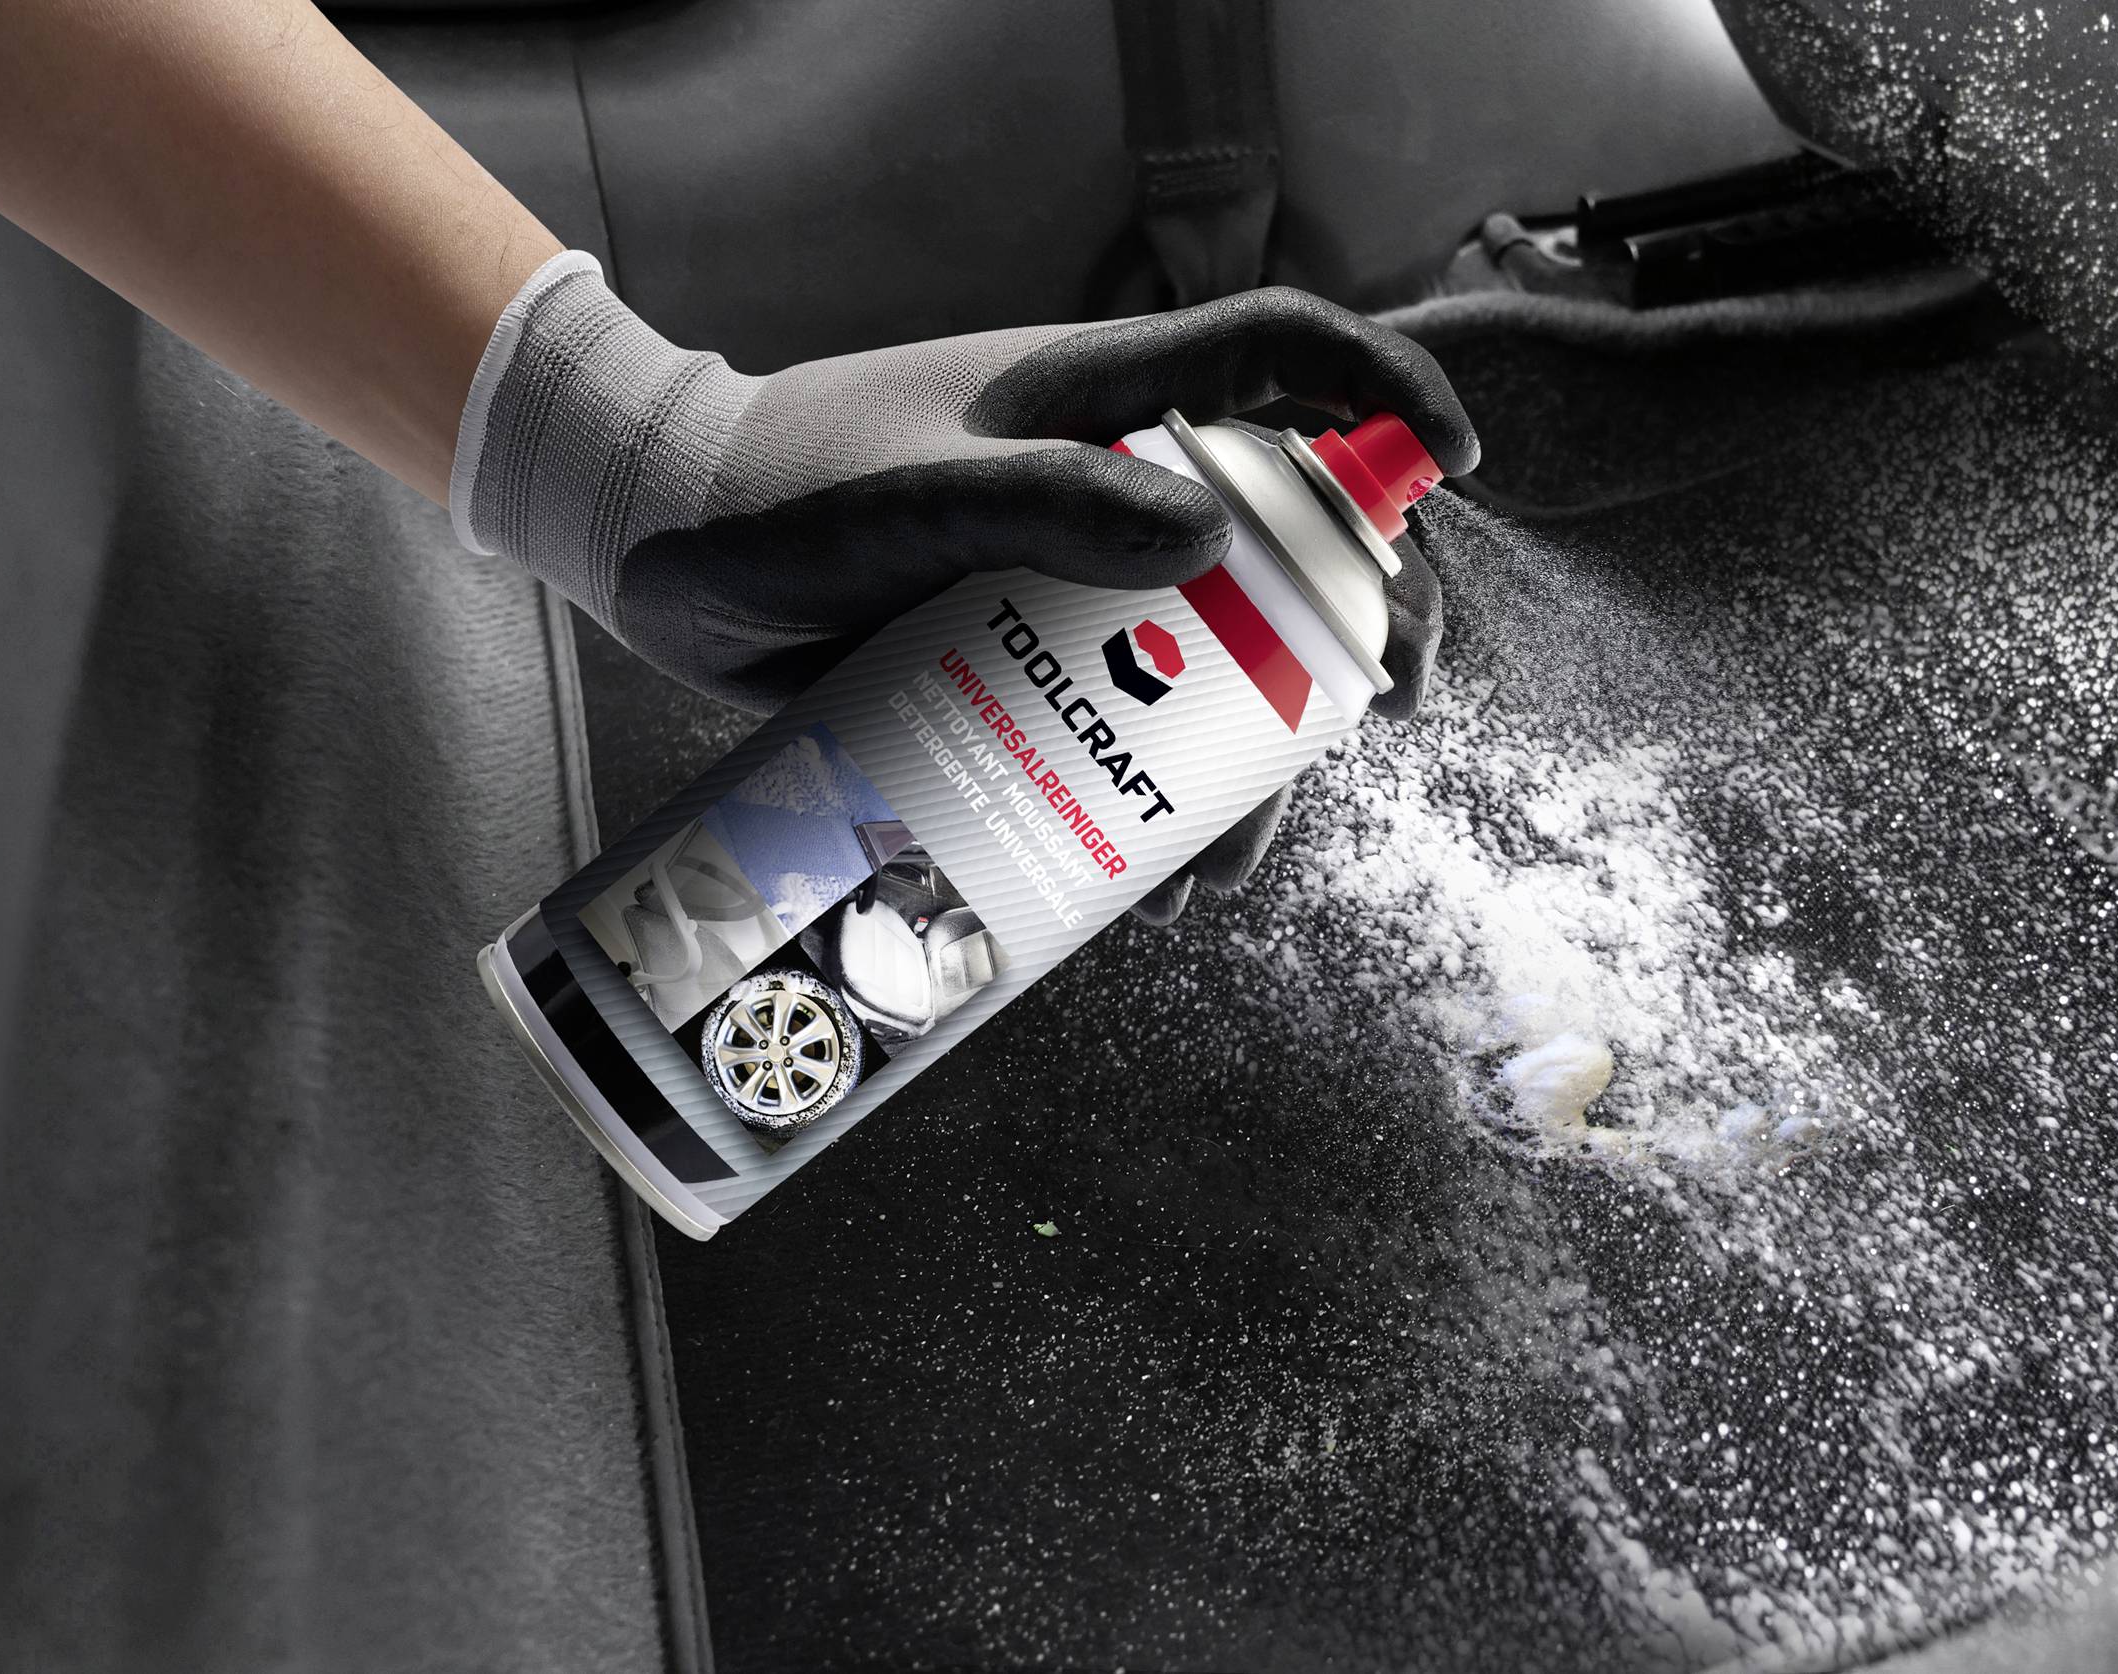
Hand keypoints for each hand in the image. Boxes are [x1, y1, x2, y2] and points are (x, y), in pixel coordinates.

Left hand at [454, 255, 1476, 920]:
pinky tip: (1156, 881)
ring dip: (1256, 756)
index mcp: (1100, 400)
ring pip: (1218, 657)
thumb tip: (1204, 546)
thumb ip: (1037, 502)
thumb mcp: (904, 498)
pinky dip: (1161, 803)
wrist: (660, 554)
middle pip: (1287, 535)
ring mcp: (1076, 578)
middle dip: (1355, 622)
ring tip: (1230, 864)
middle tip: (1379, 709)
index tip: (1456, 467)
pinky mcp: (1032, 661)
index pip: (1279, 356)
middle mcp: (1109, 484)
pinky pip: (1131, 726)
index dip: (1383, 393)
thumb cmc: (774, 495)